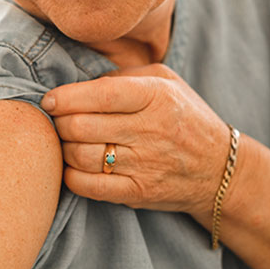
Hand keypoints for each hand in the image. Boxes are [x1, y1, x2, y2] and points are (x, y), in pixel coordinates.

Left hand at [41, 64, 231, 216]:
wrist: (220, 169)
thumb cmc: (185, 116)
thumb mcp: (166, 80)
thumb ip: (124, 76)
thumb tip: (80, 82)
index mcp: (156, 96)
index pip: (100, 94)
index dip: (66, 97)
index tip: (50, 100)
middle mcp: (151, 129)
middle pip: (83, 126)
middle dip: (59, 123)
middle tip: (54, 121)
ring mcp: (145, 164)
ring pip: (82, 156)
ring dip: (62, 148)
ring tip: (63, 141)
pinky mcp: (139, 192)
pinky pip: (90, 186)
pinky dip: (71, 176)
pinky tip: (71, 166)